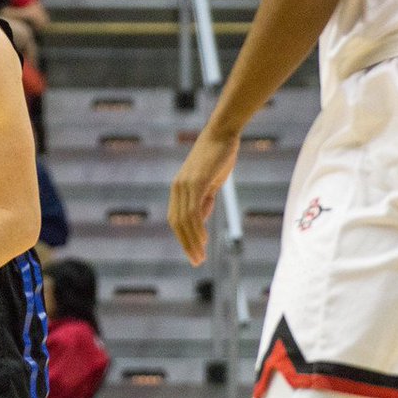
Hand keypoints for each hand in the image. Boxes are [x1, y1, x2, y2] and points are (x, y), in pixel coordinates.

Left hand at [168, 129, 240, 265]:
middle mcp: (177, 188)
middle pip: (177, 223)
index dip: (183, 238)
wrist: (221, 135)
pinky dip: (197, 227)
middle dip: (186, 244)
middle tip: (196, 262)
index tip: (194, 254)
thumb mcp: (209, 184)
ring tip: (200, 256)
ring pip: (184, 220)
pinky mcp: (196, 181)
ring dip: (192, 241)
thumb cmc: (217, 158)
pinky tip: (203, 239)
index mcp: (179, 189)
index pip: (176, 220)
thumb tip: (200, 220)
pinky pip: (194, 209)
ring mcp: (185, 185)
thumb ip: (204, 201)